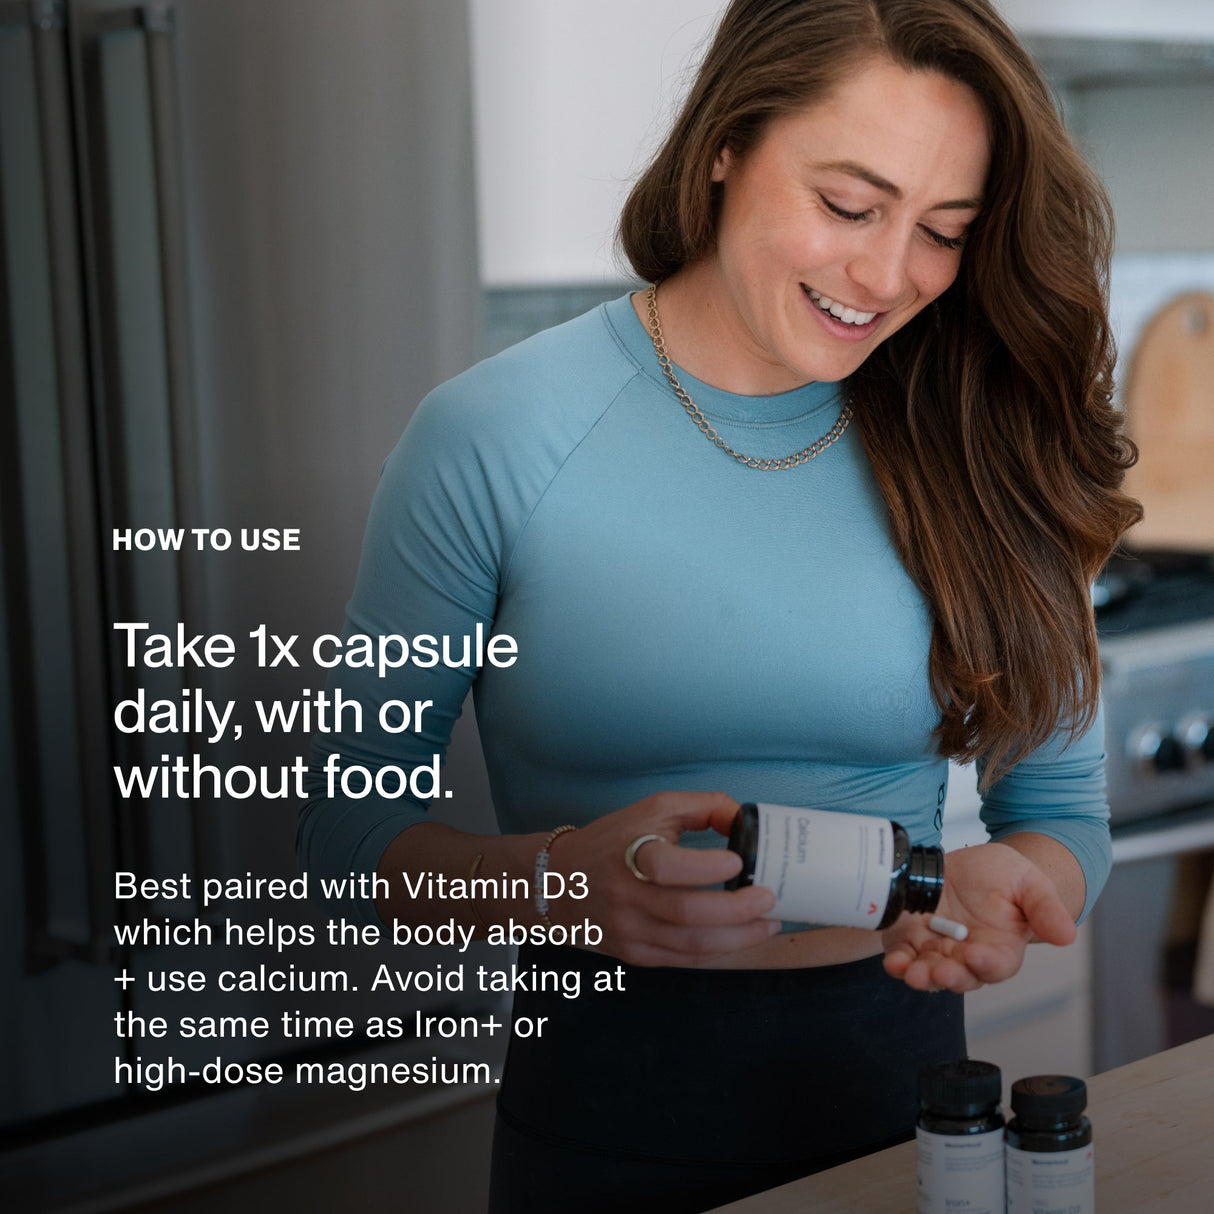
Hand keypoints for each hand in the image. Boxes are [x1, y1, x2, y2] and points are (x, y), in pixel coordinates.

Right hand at [548, 791, 779, 966]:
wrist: (561, 882)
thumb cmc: (615, 839)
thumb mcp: (653, 809)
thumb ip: (703, 806)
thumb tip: (744, 818)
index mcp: (630, 854)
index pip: (668, 867)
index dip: (708, 868)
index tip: (739, 861)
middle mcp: (626, 896)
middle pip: (687, 913)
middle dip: (738, 910)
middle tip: (769, 898)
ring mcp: (630, 930)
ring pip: (691, 945)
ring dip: (738, 938)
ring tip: (767, 923)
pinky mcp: (634, 954)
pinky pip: (684, 960)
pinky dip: (718, 951)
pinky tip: (739, 937)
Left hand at [881, 842, 1076, 993]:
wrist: (970, 863)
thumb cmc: (1004, 876)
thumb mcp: (1030, 884)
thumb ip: (1046, 909)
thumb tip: (1068, 935)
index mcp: (1001, 948)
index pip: (997, 965)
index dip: (987, 964)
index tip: (976, 955)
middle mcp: (968, 956)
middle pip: (960, 976)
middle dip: (949, 977)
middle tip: (939, 972)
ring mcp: (939, 950)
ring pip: (929, 972)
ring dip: (920, 975)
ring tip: (911, 972)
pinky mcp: (912, 940)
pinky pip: (903, 956)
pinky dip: (897, 961)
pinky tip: (894, 961)